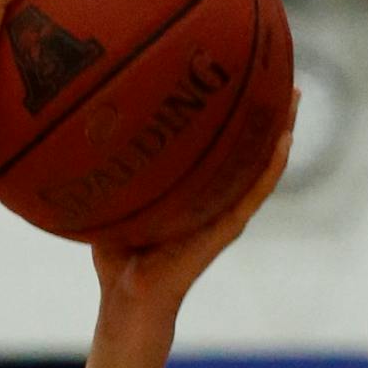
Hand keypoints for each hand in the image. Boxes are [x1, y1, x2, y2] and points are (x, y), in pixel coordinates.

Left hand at [93, 92, 297, 317]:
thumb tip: (78, 130)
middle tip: (275, 71)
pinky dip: (270, 167)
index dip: (226, 112)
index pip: (213, 144)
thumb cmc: (116, 255)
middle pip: (244, 146)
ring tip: (290, 95)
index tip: (233, 73)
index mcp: (189, 190)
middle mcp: (212, 197)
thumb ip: (107, 171)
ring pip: (260, 164)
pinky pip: (254, 192)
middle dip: (260, 110)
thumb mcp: (111, 200)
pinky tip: (283, 140)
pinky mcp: (227, 229)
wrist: (128, 297)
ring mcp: (223, 212)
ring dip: (278, 130)